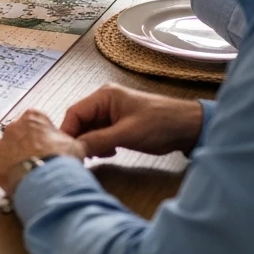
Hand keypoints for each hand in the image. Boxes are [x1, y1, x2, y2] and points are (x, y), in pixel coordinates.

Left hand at [0, 109, 82, 194]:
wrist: (47, 181)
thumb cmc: (61, 160)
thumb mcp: (76, 146)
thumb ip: (70, 140)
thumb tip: (76, 146)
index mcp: (33, 118)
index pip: (36, 123)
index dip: (44, 137)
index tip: (49, 147)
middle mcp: (13, 128)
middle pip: (19, 136)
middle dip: (28, 147)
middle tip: (40, 162)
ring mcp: (1, 145)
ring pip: (8, 152)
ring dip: (17, 160)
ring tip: (31, 174)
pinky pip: (0, 167)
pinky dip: (8, 174)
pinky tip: (21, 181)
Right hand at [60, 82, 204, 157]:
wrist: (187, 127)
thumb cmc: (160, 123)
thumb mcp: (126, 134)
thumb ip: (98, 141)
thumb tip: (75, 150)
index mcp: (103, 96)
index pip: (74, 113)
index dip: (67, 132)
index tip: (66, 151)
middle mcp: (104, 102)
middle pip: (80, 121)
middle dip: (79, 139)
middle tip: (79, 157)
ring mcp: (112, 113)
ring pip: (90, 129)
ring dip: (90, 143)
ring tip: (95, 156)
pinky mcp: (119, 124)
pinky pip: (101, 134)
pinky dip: (100, 144)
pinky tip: (108, 153)